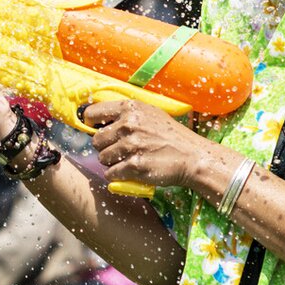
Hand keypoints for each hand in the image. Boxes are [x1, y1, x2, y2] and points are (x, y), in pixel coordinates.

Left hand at [84, 100, 205, 190]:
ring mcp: (132, 145)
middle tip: (120, 151)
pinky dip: (117, 176)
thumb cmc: (171, 136)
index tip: (96, 130)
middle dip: (104, 148)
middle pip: (96, 140)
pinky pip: (110, 174)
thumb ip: (126, 114)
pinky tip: (130, 172)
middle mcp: (129, 124)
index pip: (92, 113)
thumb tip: (97, 118)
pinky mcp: (135, 165)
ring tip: (128, 160)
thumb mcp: (150, 114)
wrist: (193, 157)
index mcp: (131, 108)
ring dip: (111, 163)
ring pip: (102, 158)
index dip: (91, 124)